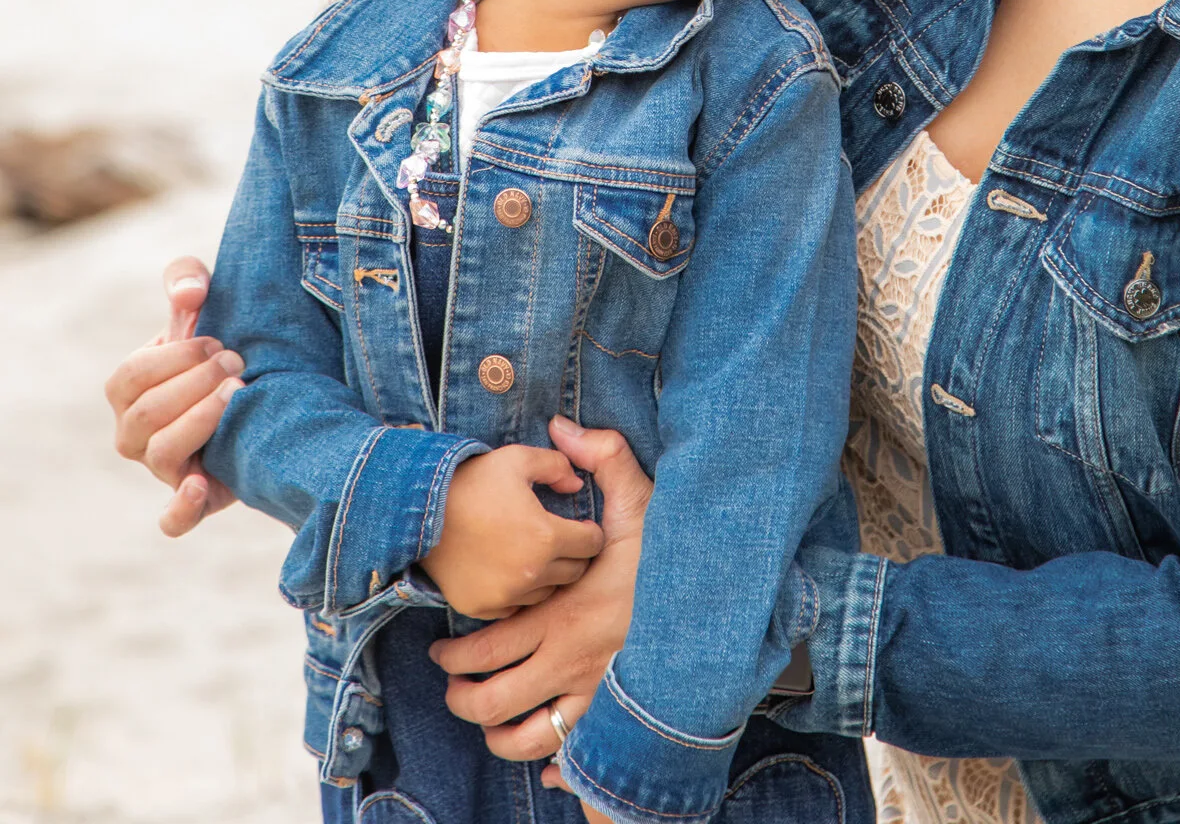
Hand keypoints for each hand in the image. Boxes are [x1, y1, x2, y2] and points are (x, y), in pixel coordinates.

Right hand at [105, 257, 240, 536]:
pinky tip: (201, 485)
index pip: (130, 377)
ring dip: (199, 422)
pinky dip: (180, 509)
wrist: (265, 385)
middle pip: (146, 415)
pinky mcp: (198, 498)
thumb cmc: (220, 342)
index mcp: (128, 390)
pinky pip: (173, 519)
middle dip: (193, 384)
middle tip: (237, 362)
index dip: (172, 359)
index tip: (216, 341)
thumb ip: (187, 280)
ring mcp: (164, 468)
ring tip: (238, 394)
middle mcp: (137, 434)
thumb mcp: (204, 303)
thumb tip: (189, 295)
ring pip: (160, 455)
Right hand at [420, 439, 604, 619]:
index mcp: (546, 537)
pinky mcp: (481, 608)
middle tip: (558, 538)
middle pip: (575, 572)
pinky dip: (517, 592)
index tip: (580, 525)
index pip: (592, 544)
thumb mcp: (519, 459)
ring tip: (530, 552)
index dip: (589, 531)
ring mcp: (505, 597)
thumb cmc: (473, 480)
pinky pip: (515, 606)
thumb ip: (557, 467)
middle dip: (572, 554)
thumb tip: (575, 486)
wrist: (418, 509)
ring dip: (546, 575)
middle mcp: (531, 574)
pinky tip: (506, 567)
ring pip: (547, 592)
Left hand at [432, 417, 650, 770]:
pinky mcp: (620, 717)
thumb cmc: (677, 553)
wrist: (724, 601)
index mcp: (563, 616)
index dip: (454, 657)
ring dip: (500, 737)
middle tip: (454, 689)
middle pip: (494, 703)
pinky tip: (547, 761)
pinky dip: (555, 767)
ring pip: (530, 740)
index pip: (486, 650)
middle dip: (463, 701)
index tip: (441, 652)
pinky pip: (576, 758)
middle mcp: (572, 663)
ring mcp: (597, 696)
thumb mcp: (643, 498)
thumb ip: (602, 457)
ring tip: (490, 722)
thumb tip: (561, 425)